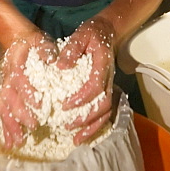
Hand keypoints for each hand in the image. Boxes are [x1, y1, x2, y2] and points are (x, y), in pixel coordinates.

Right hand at [0, 34, 55, 148]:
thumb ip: (46, 49)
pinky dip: (6, 128)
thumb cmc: (31, 42)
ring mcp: (5, 87)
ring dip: (10, 125)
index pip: (20, 78)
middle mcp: (7, 77)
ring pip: (3, 108)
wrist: (15, 38)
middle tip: (34, 125)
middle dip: (21, 113)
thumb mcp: (40, 40)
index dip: (27, 92)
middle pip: (10, 97)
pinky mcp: (5, 94)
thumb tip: (52, 59)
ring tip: (18, 141)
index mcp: (16, 63)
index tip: (39, 104)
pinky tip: (10, 143)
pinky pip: (2, 113)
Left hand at [57, 17, 114, 144]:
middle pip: (103, 104)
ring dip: (92, 127)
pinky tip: (83, 133)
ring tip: (76, 139)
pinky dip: (95, 124)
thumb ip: (72, 49)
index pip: (96, 85)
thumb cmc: (92, 32)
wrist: (107, 30)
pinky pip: (104, 111)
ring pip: (106, 111)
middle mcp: (109, 77)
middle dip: (86, 118)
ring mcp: (109, 85)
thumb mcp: (81, 34)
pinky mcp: (105, 89)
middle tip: (67, 126)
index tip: (65, 105)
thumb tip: (60, 66)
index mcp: (103, 64)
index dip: (82, 98)